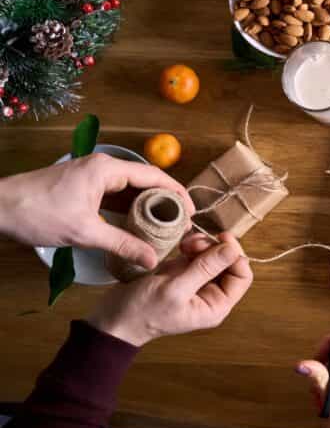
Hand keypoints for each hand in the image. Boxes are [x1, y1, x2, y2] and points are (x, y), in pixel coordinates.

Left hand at [0, 153, 194, 268]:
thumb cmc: (38, 213)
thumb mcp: (85, 232)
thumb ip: (123, 244)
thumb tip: (152, 260)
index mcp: (107, 169)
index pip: (155, 176)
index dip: (178, 193)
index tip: (192, 212)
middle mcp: (103, 167)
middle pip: (146, 181)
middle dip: (165, 201)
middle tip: (181, 223)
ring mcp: (93, 175)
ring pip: (131, 189)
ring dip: (147, 206)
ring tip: (165, 226)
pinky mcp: (84, 186)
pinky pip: (116, 194)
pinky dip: (129, 208)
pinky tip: (138, 224)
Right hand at [88, 233, 251, 346]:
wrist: (113, 318)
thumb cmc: (143, 310)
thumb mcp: (175, 289)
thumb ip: (205, 269)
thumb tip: (232, 249)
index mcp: (216, 305)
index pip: (242, 276)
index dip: (235, 255)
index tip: (221, 238)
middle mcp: (210, 294)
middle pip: (228, 262)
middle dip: (214, 248)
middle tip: (193, 243)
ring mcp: (196, 282)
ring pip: (212, 255)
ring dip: (202, 245)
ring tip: (184, 245)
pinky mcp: (182, 273)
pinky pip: (197, 254)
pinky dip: (192, 246)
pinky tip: (180, 246)